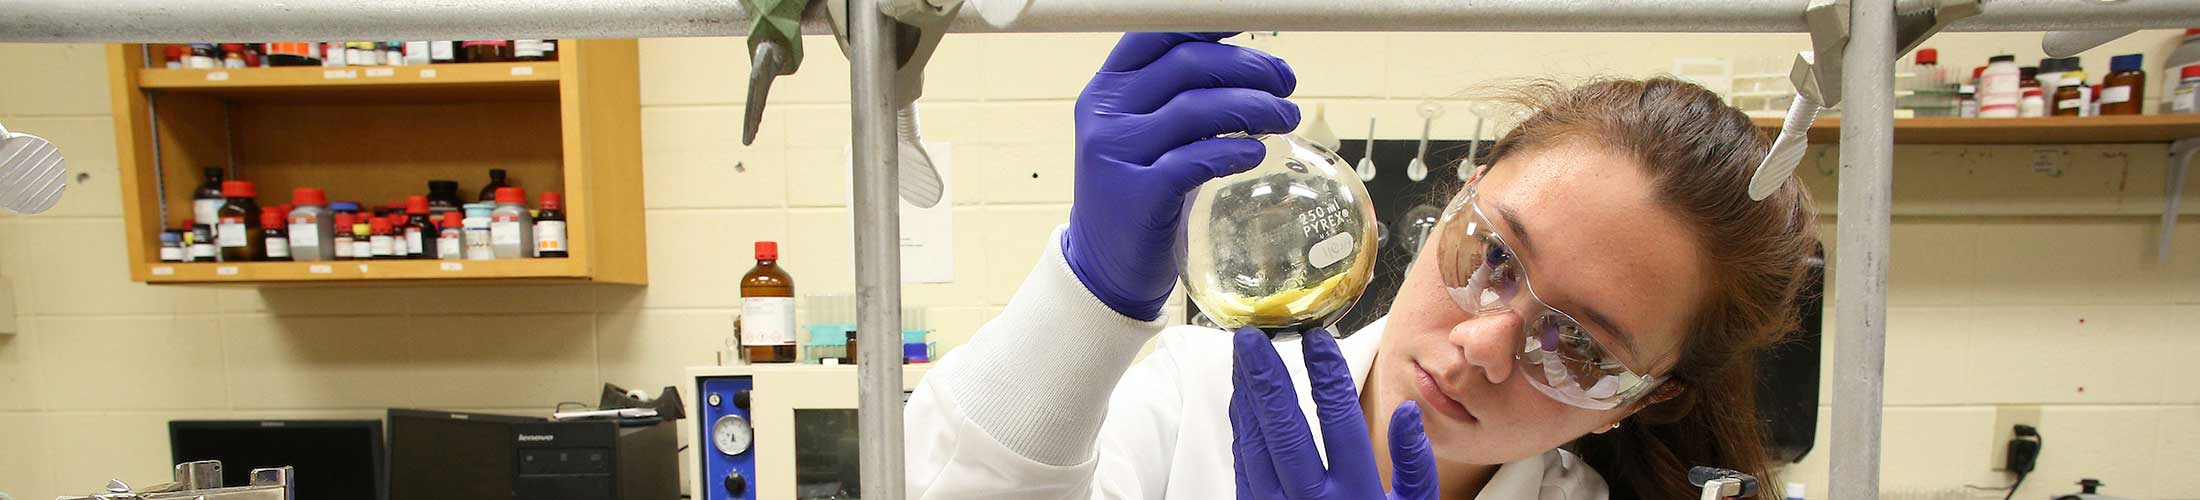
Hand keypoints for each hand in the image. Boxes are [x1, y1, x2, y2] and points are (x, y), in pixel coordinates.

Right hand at [1063, 32, 1300, 320]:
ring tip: (1285, 116)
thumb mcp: (1145, 134)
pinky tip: (1257, 151)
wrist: (1105, 265)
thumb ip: (1180, 97)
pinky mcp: (1135, 195)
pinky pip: (1195, 160)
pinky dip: (1234, 150)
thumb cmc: (1140, 190)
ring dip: (1254, 108)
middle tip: (1286, 82)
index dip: (1208, 23)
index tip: (1253, 22)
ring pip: (1196, 110)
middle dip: (1248, 67)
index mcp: (1107, 89)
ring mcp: (1115, 155)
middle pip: (1186, 66)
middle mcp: (1104, 115)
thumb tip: (1252, 63)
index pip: (1157, 34)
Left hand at [1231, 328, 1437, 499]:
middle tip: (1251, 338)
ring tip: (1243, 361)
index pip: (1339, 423)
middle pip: (1284, 431)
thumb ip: (1417, 467)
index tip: (1317, 339)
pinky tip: (1242, 405)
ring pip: (1256, 448)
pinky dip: (1242, 433)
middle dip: (1267, 379)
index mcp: (1357, 497)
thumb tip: (1407, 412)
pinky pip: (1245, 471)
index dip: (1327, 376)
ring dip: (1247, 401)